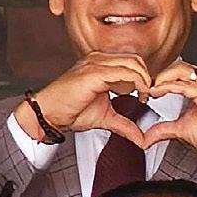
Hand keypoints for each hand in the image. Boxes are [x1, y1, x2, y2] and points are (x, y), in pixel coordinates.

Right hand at [23, 53, 159, 143]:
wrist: (47, 114)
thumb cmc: (68, 111)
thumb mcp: (104, 118)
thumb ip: (123, 124)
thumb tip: (138, 137)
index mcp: (100, 65)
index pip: (131, 62)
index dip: (143, 76)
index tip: (147, 94)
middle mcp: (99, 60)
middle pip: (135, 59)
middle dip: (146, 76)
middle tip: (149, 94)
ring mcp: (96, 63)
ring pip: (132, 62)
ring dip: (143, 78)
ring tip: (145, 95)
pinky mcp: (94, 72)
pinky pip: (123, 71)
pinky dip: (136, 81)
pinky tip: (138, 93)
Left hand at [143, 61, 196, 167]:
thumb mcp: (183, 130)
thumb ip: (164, 129)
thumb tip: (147, 135)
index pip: (181, 72)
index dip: (163, 78)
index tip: (148, 89)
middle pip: (180, 67)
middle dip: (160, 76)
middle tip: (145, 88)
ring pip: (181, 71)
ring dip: (162, 80)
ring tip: (150, 90)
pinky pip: (185, 85)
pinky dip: (168, 87)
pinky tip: (157, 92)